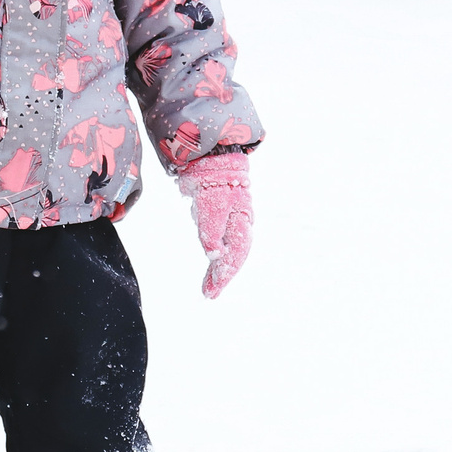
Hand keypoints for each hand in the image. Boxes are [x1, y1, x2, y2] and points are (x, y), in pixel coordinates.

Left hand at [177, 151, 252, 299]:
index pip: (235, 255)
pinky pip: (228, 241)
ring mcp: (235, 219)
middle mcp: (242, 223)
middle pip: (235, 256)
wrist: (212, 157)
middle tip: (209, 295)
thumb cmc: (211, 181)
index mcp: (240, 221)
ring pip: (233, 251)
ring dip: (221, 270)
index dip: (224, 275)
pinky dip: (220, 256)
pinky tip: (213, 263)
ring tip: (210, 287)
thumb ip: (211, 231)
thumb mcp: (210, 206)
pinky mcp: (227, 216)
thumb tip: (215, 256)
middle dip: (222, 277)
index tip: (210, 292)